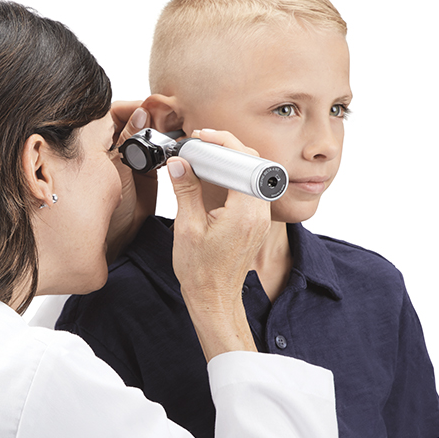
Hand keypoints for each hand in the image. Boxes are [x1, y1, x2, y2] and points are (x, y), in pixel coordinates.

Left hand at [105, 101, 157, 261]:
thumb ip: (128, 140)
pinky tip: (171, 146)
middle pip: (133, 121)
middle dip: (149, 118)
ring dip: (158, 131)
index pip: (113, 113)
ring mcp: (130, 161)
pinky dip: (164, 147)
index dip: (131, 107)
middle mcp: (112, 150)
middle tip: (165, 117)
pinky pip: (157, 152)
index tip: (149, 107)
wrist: (115, 238)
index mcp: (95, 143)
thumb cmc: (99, 209)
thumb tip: (140, 114)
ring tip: (170, 130)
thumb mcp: (115, 168)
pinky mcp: (147, 173)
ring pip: (147, 135)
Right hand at [169, 129, 271, 360]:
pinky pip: (250, 189)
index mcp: (244, 211)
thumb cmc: (201, 271)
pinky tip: (213, 178)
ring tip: (205, 158)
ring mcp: (259, 218)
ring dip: (231, 161)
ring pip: (253, 175)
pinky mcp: (255, 222)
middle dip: (228, 147)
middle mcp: (258, 213)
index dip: (223, 143)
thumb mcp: (187, 228)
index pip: (243, 160)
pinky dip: (233, 177)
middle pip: (252, 163)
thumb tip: (179, 163)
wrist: (215, 298)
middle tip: (202, 143)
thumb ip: (185, 190)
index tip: (201, 139)